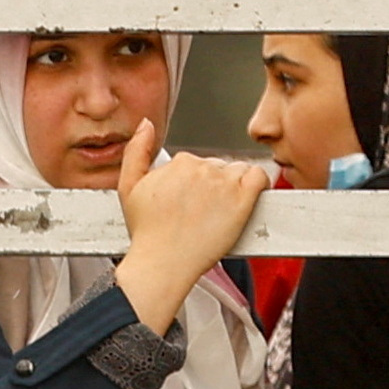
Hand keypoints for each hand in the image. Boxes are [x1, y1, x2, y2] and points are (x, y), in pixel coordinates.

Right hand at [109, 121, 266, 333]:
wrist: (162, 262)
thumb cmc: (147, 232)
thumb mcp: (128, 186)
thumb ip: (137, 150)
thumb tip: (146, 125)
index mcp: (181, 162)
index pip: (197, 163)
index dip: (194, 182)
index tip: (190, 201)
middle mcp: (204, 169)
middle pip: (219, 167)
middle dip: (213, 185)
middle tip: (203, 211)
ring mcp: (225, 184)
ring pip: (239, 171)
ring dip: (234, 185)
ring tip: (221, 209)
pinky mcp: (242, 201)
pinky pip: (260, 177)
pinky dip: (259, 183)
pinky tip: (249, 197)